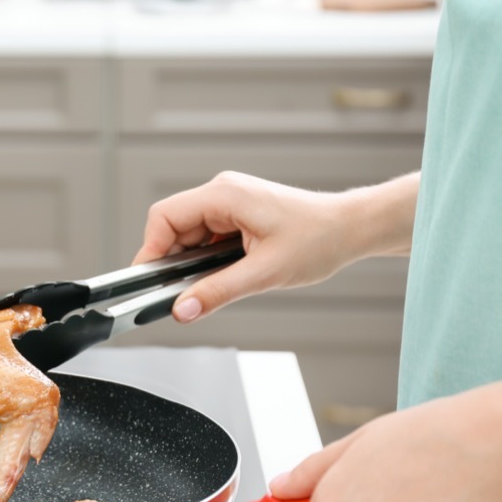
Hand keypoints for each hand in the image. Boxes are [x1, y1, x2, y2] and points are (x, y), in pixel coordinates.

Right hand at [132, 172, 361, 321]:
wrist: (350, 229)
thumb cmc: (319, 239)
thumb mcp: (265, 273)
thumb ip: (218, 292)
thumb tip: (182, 310)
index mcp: (225, 195)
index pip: (164, 217)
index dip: (151, 250)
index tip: (150, 281)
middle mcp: (222, 192)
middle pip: (172, 226)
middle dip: (172, 261)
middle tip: (180, 292)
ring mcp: (229, 202)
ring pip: (187, 234)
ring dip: (191, 261)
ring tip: (210, 283)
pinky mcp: (236, 214)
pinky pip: (205, 236)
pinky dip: (205, 258)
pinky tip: (224, 273)